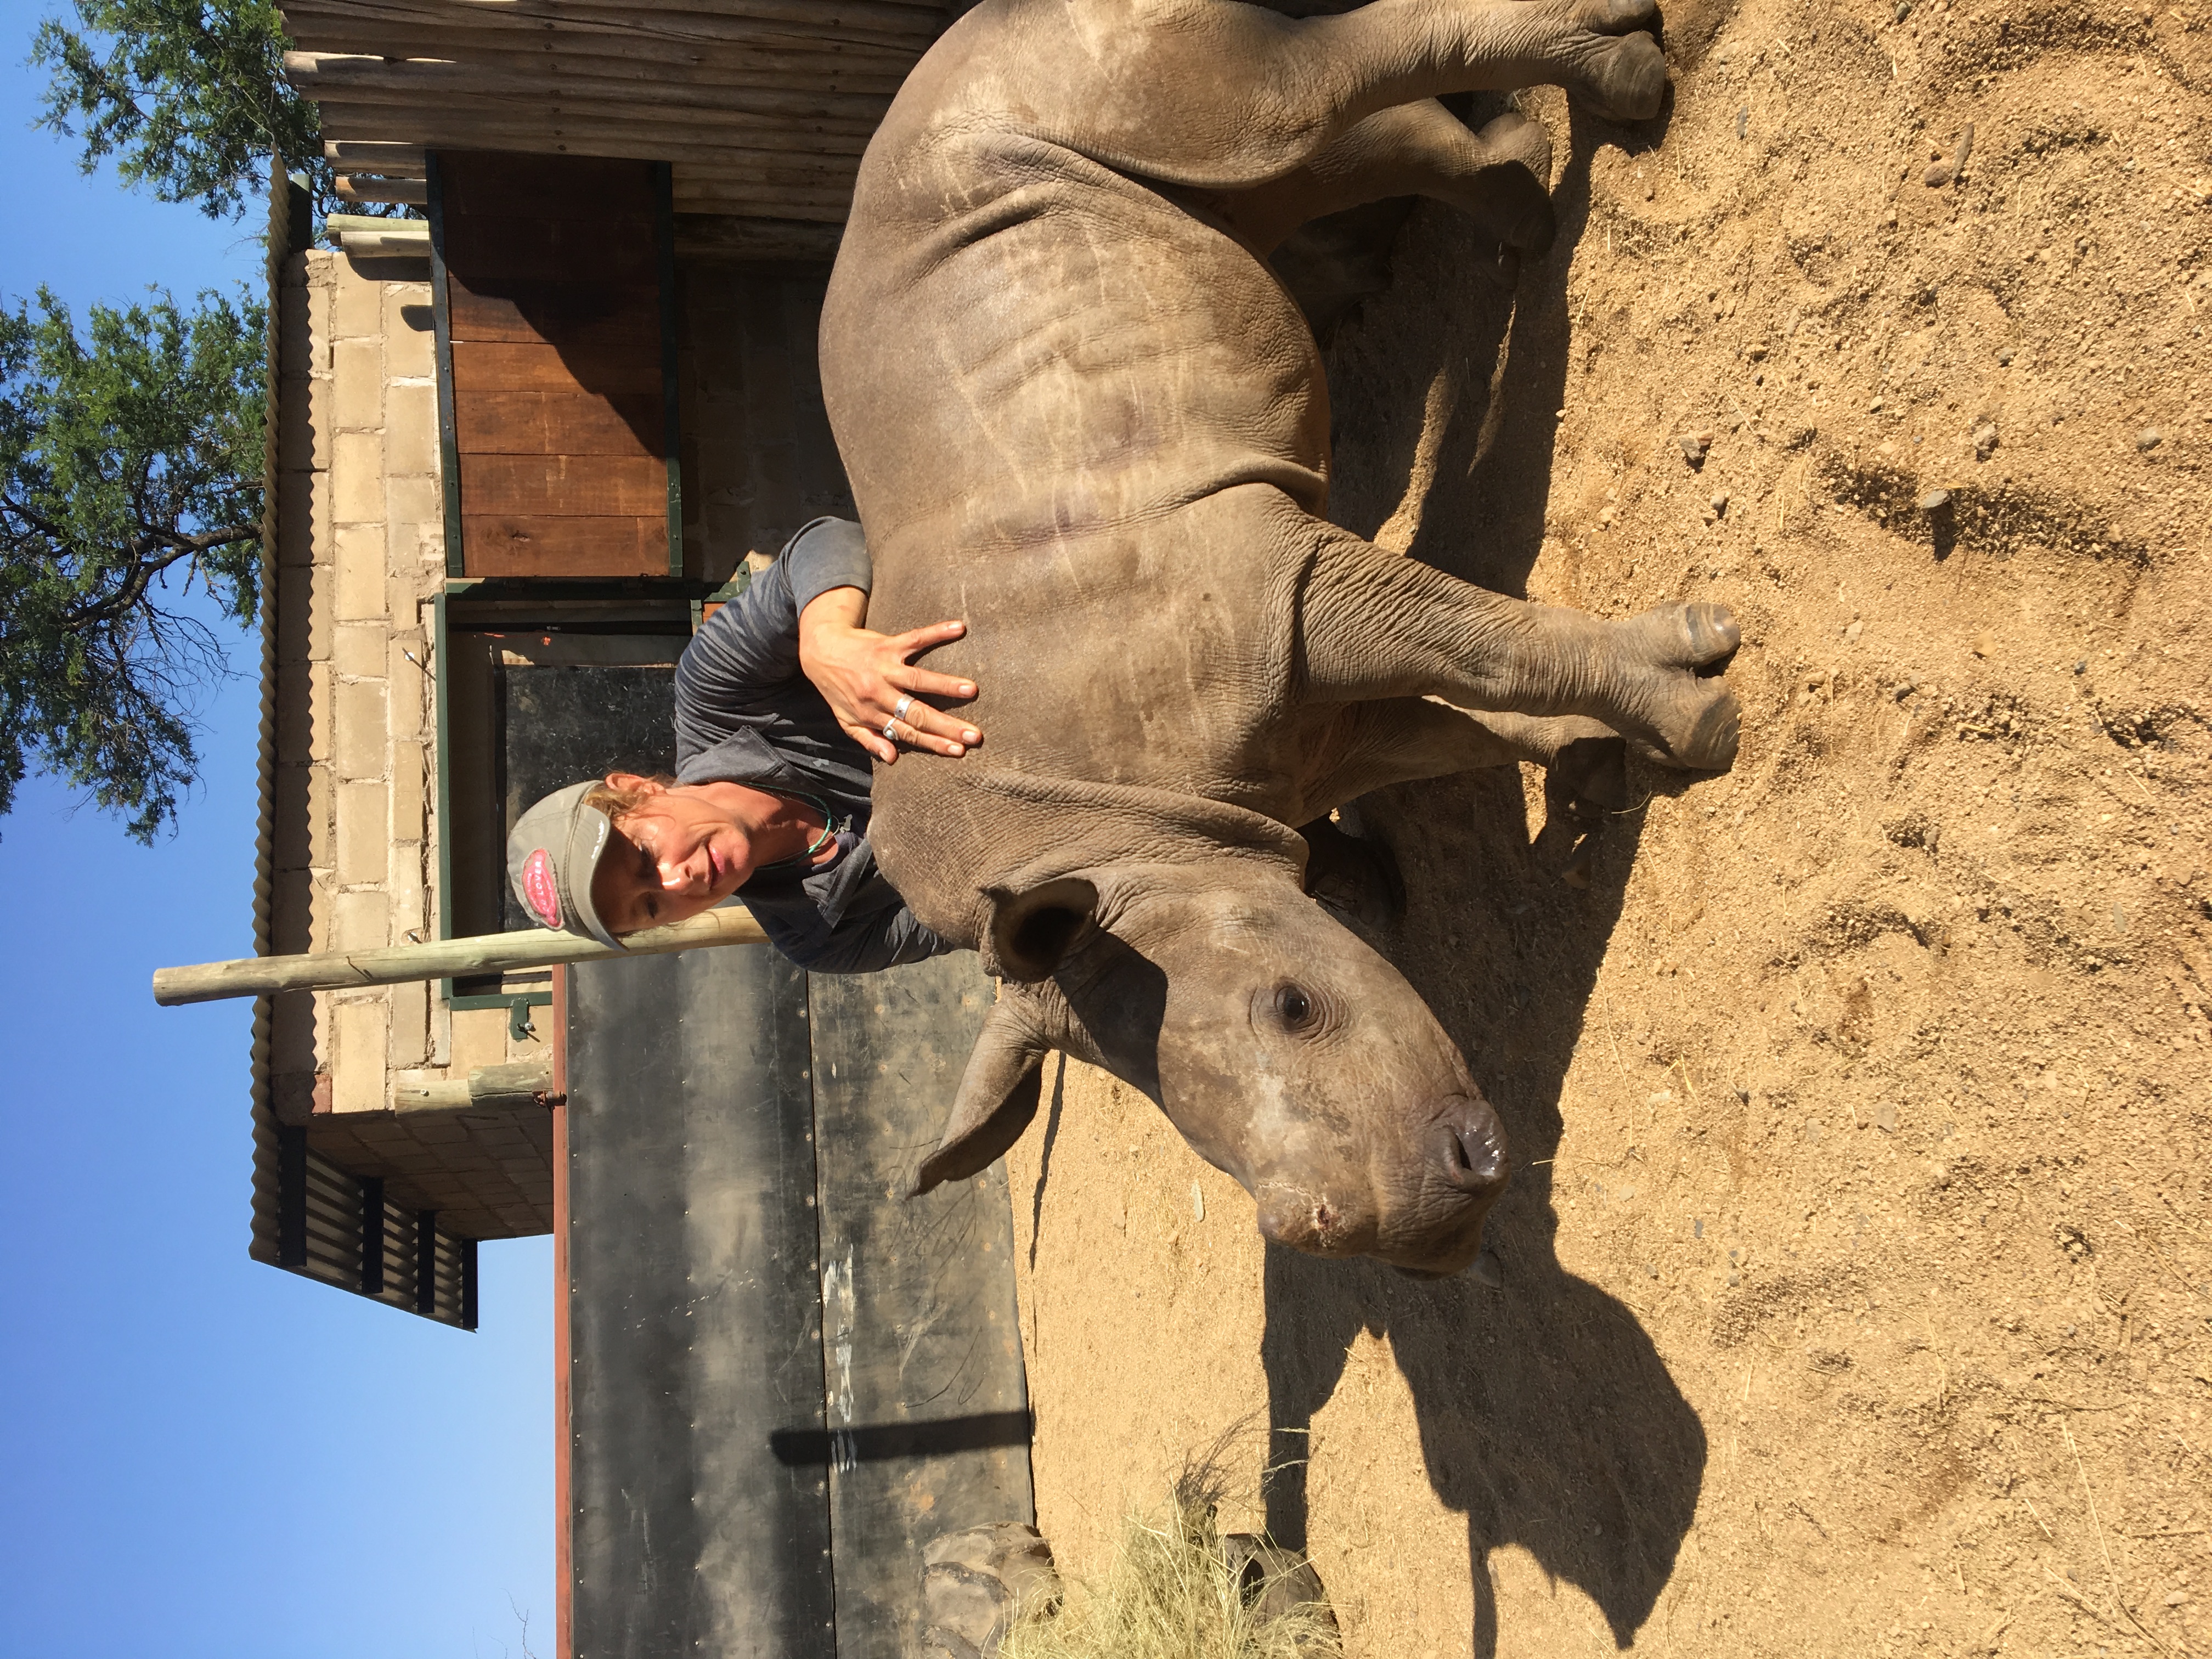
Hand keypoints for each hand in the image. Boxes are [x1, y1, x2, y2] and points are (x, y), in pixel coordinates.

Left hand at [797, 586, 983, 763]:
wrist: (819, 650)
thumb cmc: (837, 688)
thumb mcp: (846, 720)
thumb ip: (869, 739)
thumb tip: (892, 759)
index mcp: (872, 715)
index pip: (908, 733)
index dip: (933, 742)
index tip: (958, 750)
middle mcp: (879, 693)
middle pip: (917, 713)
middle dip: (947, 725)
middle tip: (974, 734)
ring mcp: (884, 668)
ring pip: (918, 680)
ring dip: (945, 685)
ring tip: (971, 690)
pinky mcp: (888, 644)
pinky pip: (915, 638)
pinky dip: (936, 633)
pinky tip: (958, 629)